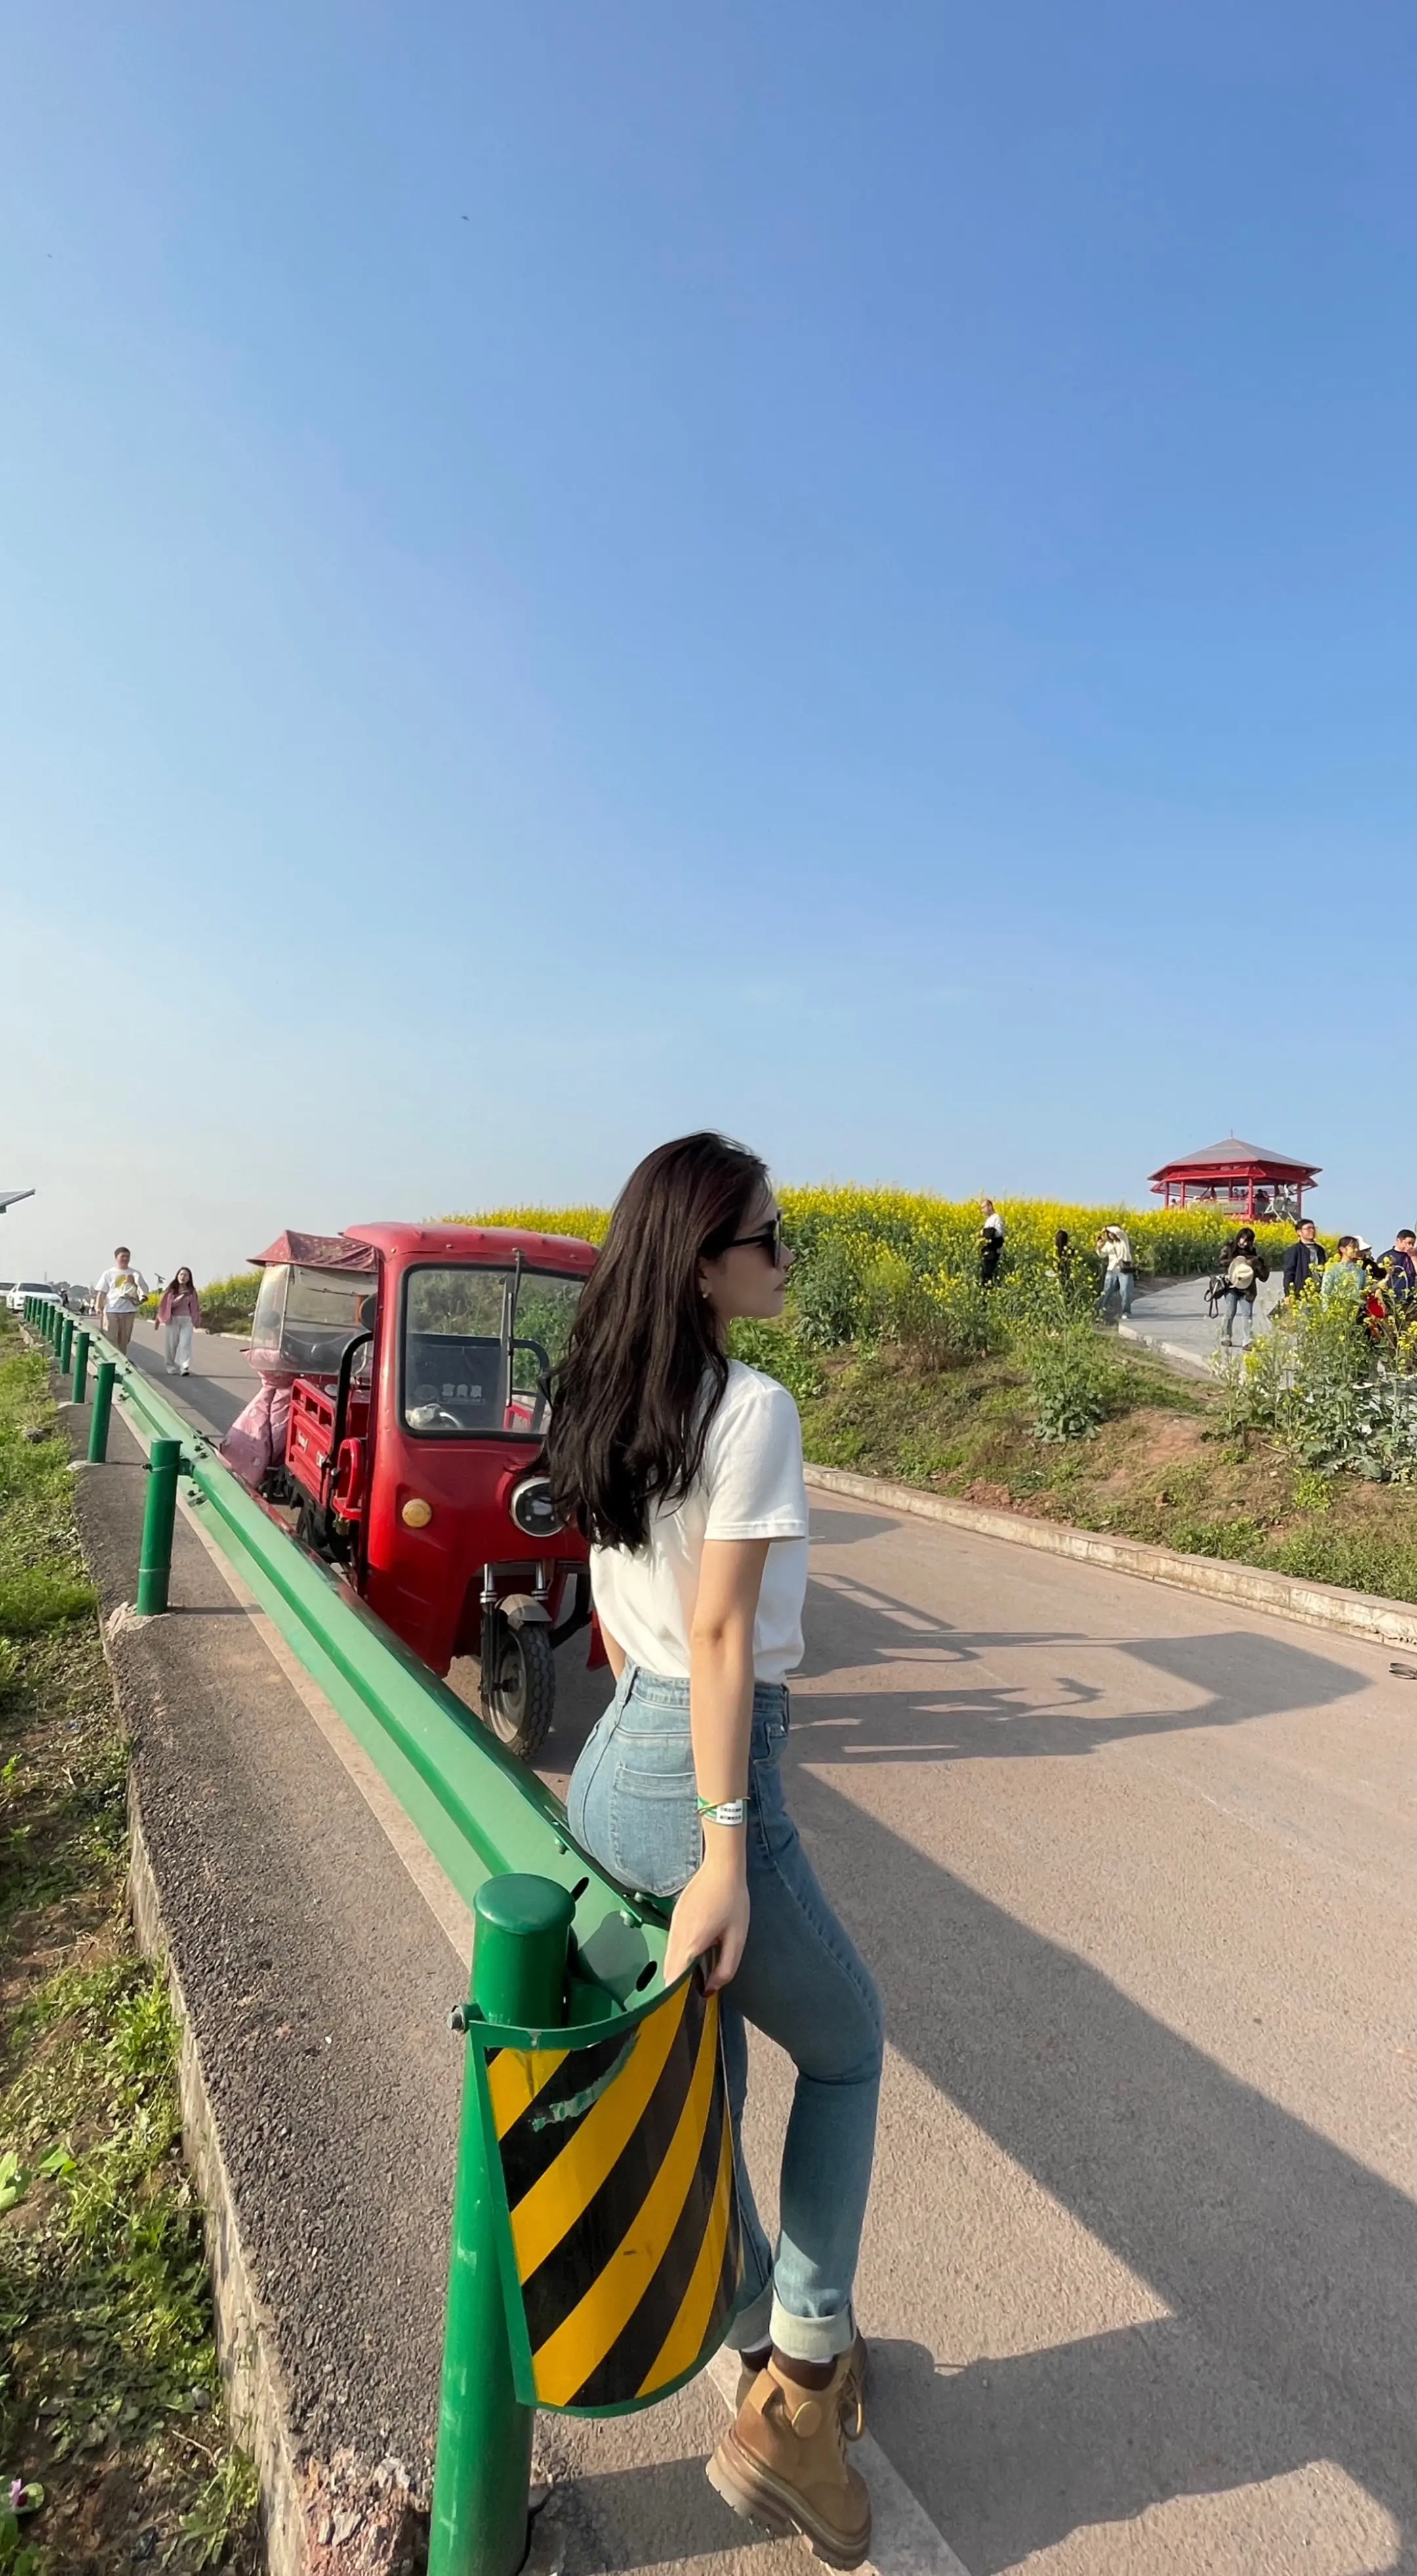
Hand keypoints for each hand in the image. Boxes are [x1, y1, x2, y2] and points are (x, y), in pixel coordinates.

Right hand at [664, 1848, 749, 1992]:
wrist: (721, 1867)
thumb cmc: (733, 1901)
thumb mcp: (737, 1937)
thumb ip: (726, 1967)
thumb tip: (710, 1989)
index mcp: (691, 1943)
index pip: (673, 1978)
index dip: (676, 1994)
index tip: (684, 2005)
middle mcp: (676, 1935)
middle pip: (667, 1969)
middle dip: (675, 1985)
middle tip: (690, 1995)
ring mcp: (673, 1924)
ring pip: (667, 1956)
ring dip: (676, 1969)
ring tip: (692, 1978)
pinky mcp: (674, 1916)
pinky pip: (671, 1943)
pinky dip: (677, 1955)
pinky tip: (693, 1955)